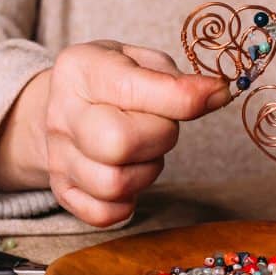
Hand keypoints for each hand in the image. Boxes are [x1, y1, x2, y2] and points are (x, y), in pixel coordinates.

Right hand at [0, 41, 230, 225]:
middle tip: (161, 124)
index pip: (131, 90)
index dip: (183, 98)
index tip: (217, 93)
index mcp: (81, 69)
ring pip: (115, 184)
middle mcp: (61, 114)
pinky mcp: (63, 191)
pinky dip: (128, 201)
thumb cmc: (115, 78)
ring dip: (147, 170)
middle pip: (118, 143)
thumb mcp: (142, 60)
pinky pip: (104, 214)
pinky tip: (131, 172)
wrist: (68, 102)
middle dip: (160, 136)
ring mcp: (58, 157)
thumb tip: (217, 96)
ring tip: (145, 149)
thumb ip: (175, 79)